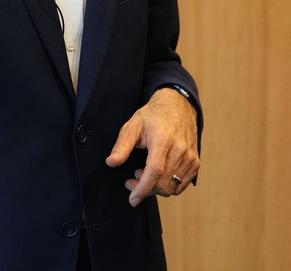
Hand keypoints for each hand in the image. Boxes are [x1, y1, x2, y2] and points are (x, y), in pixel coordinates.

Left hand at [106, 88, 199, 205]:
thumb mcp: (132, 126)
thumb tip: (111, 163)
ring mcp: (190, 157)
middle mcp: (180, 150)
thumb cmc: (152, 116)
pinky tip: (157, 175)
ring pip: (173, 187)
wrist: (178, 107)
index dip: (143, 188)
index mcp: (162, 140)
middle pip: (163, 183)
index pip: (155, 171)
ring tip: (143, 172)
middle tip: (132, 179)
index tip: (132, 199)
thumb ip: (122, 145)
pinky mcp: (196, 162)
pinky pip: (182, 185)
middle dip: (145, 189)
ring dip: (155, 188)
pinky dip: (167, 186)